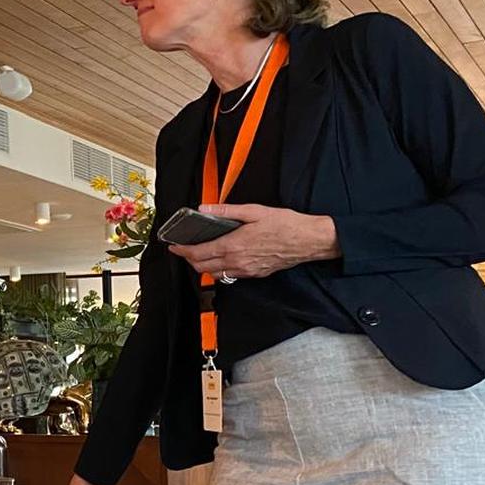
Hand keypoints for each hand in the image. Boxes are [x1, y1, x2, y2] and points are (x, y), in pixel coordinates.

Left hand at [169, 204, 339, 279]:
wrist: (310, 240)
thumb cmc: (286, 224)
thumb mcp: (254, 211)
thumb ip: (226, 212)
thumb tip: (204, 208)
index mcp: (234, 245)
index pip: (198, 253)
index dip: (182, 251)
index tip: (174, 246)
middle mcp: (237, 261)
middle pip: (202, 267)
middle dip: (189, 259)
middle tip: (184, 250)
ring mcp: (247, 270)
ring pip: (215, 274)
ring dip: (203, 266)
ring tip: (200, 254)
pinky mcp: (255, 274)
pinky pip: (230, 276)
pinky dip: (219, 269)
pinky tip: (221, 259)